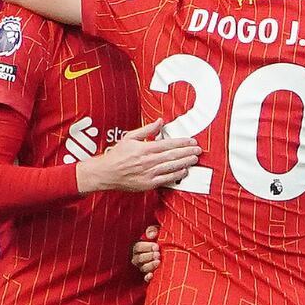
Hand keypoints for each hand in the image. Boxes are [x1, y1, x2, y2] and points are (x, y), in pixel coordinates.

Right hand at [75, 119, 201, 192]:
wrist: (106, 173)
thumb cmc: (118, 155)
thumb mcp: (130, 137)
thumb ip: (146, 130)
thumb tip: (160, 121)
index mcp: (144, 148)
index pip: (168, 144)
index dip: (182, 142)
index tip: (192, 141)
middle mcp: (148, 161)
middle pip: (173, 155)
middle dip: (188, 152)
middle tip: (198, 150)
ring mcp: (148, 173)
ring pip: (171, 167)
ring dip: (185, 162)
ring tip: (195, 159)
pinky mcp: (148, 183)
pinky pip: (166, 179)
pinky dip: (176, 175)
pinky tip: (184, 171)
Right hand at [131, 225, 159, 282]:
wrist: (170, 250)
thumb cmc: (161, 239)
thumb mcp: (157, 232)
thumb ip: (153, 230)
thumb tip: (151, 235)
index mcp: (139, 247)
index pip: (137, 247)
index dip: (146, 247)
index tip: (156, 246)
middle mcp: (138, 258)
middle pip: (139, 259)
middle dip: (149, 256)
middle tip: (158, 254)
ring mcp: (143, 267)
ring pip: (143, 268)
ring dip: (150, 265)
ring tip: (158, 262)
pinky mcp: (149, 275)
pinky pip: (146, 278)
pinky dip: (148, 277)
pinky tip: (152, 275)